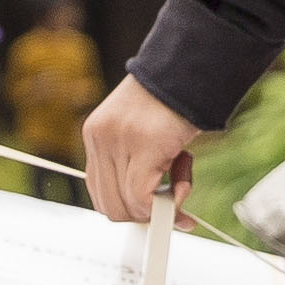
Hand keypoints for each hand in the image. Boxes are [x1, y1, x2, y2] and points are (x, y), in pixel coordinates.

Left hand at [82, 77, 205, 225]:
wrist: (188, 69)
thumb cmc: (171, 99)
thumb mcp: (142, 132)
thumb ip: (136, 162)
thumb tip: (148, 204)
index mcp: (95, 135)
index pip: (99, 191)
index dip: (128, 208)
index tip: (152, 212)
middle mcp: (99, 139)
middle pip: (110, 206)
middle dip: (144, 214)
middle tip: (172, 206)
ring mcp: (117, 142)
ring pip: (128, 205)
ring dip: (161, 206)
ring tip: (182, 182)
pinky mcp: (142, 146)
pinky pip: (144, 198)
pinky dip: (168, 202)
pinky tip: (183, 184)